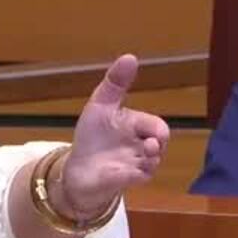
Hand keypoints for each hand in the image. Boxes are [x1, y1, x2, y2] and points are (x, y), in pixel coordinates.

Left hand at [58, 54, 170, 216]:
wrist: (78, 168)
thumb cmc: (92, 136)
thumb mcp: (100, 105)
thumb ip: (115, 83)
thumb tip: (130, 56)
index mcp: (137, 127)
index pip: (156, 125)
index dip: (154, 126)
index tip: (148, 127)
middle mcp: (140, 146)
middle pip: (160, 142)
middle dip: (159, 141)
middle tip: (152, 141)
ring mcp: (135, 164)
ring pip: (153, 162)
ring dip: (152, 156)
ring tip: (147, 150)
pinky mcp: (125, 181)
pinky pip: (138, 177)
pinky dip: (135, 173)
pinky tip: (129, 170)